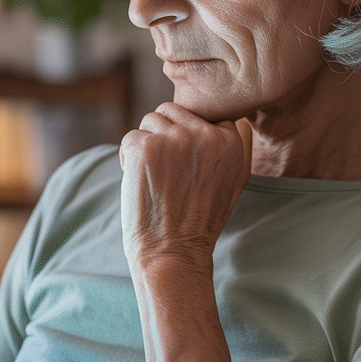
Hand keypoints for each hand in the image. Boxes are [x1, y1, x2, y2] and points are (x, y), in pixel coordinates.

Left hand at [118, 103, 251, 271]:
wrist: (174, 251)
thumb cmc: (200, 222)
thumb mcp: (232, 183)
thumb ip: (230, 148)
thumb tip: (232, 123)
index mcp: (230, 141)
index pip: (201, 114)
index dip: (186, 136)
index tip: (183, 164)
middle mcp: (205, 134)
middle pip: (172, 111)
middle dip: (163, 135)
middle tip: (164, 170)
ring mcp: (174, 139)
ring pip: (149, 120)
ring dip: (145, 144)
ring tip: (152, 175)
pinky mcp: (145, 147)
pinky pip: (130, 136)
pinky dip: (128, 157)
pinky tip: (138, 180)